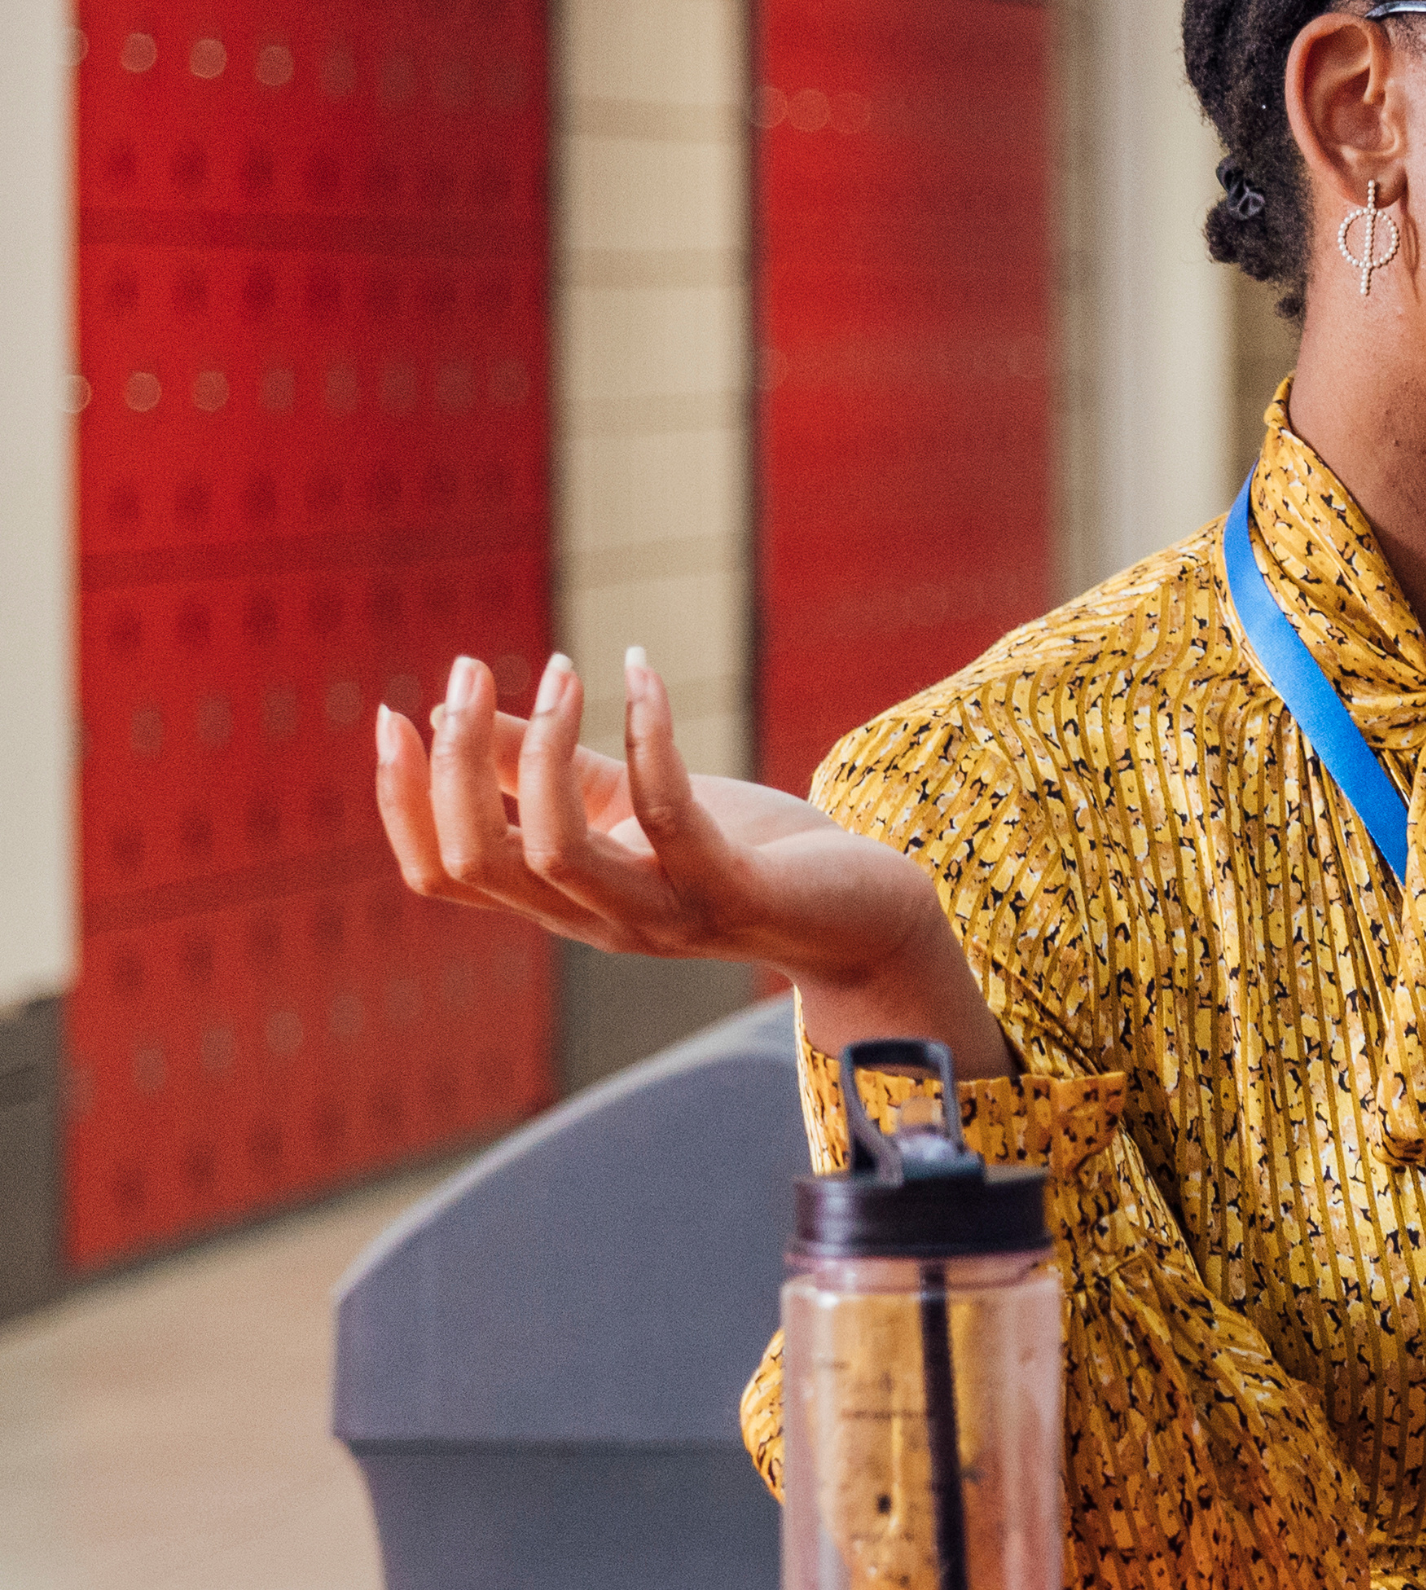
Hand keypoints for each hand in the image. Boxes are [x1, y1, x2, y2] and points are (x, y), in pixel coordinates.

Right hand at [375, 649, 1006, 1067]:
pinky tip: (640, 673)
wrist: (866, 914)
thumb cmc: (745, 850)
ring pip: (554, 852)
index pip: (443, 872)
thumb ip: (545, 767)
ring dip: (542, 748)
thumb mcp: (626, 799)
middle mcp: (597, 922)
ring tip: (560, 668)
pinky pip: (666, 817)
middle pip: (479, 861)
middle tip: (469, 670)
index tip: (395, 714)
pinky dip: (648, 736)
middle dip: (455, 764)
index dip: (403, 800)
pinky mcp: (730, 892)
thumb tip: (458, 710)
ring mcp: (662, 915)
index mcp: (561, 900)